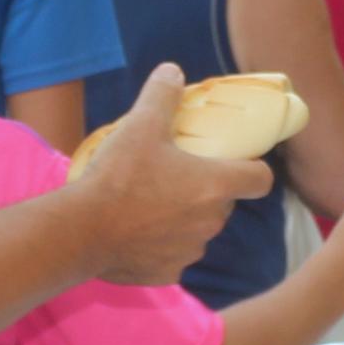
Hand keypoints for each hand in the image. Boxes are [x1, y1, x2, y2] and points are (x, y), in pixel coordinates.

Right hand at [72, 64, 273, 283]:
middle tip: (174, 173)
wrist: (82, 232)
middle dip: (206, 189)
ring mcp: (190, 251)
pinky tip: (136, 231)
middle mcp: (211, 222)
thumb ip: (162, 95)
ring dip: (183, 217)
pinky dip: (161, 244)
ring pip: (198, 229)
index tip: (235, 159)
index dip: (252, 167)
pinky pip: (173, 255)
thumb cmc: (118, 176)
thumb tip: (173, 71)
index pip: (261, 178)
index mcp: (215, 185)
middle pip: (224, 202)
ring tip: (149, 202)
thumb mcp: (140, 124)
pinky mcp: (168, 273)